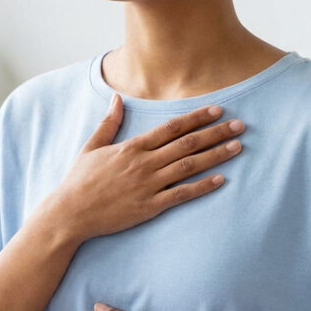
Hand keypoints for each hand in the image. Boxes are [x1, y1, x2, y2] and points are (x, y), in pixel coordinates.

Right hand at [44, 94, 244, 242]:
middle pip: (186, 144)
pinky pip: (181, 195)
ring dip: (215, 155)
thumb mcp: (91, 147)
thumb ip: (108, 122)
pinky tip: (221, 180)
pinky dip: (202, 187)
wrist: (70, 212)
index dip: (196, 118)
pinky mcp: (149, 206)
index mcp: (132, 147)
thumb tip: (116, 97)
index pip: (171, 128)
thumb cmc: (79, 181)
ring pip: (188, 166)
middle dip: (215, 133)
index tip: (217, 110)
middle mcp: (143, 163)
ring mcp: (148, 185)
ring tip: (237, 147)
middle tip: (240, 125)